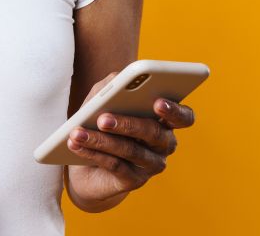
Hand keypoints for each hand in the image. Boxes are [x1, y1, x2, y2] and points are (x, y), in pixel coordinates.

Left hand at [63, 72, 196, 211]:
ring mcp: (151, 165)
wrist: (87, 167)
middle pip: (153, 133)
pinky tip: (75, 144)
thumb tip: (117, 77)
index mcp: (164, 120)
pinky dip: (92, 153)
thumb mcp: (102, 101)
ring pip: (130, 150)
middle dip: (127, 124)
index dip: (175, 110)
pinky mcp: (134, 181)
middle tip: (102, 118)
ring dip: (100, 140)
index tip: (158, 102)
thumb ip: (111, 86)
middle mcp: (164, 144)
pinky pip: (114, 166)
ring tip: (77, 131)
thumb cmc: (100, 124)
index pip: (184, 116)